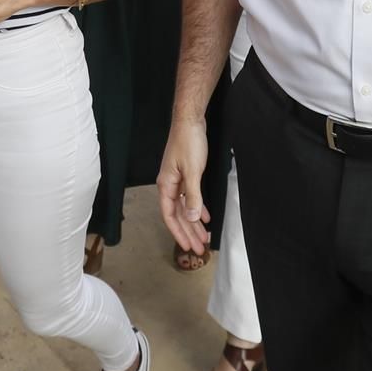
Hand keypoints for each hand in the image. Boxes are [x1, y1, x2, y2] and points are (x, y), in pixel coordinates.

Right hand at [156, 116, 211, 255]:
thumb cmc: (188, 142)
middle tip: (199, 249)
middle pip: (178, 215)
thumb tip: (191, 218)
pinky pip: (191, 198)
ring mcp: (177, 180)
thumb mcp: (192, 172)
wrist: (190, 122)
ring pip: (185, 208)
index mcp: (166, 185)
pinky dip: (198, 208)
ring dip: (194, 223)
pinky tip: (205, 217)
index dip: (179, 232)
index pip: (170, 215)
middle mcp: (169, 185)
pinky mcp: (186, 175)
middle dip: (188, 232)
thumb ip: (192, 196)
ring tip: (204, 238)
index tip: (188, 247)